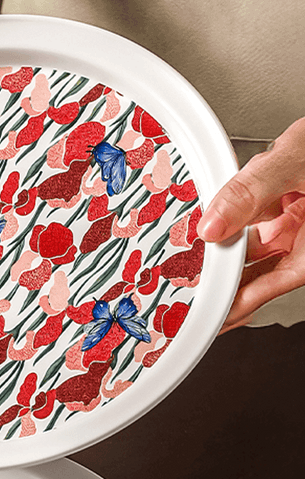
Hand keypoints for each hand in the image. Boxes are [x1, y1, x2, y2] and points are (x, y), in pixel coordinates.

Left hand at [198, 118, 304, 331]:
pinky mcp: (291, 209)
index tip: (206, 318)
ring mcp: (298, 226)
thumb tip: (213, 224)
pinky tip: (213, 222)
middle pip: (256, 273)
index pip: (266, 287)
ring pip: (252, 248)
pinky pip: (256, 223)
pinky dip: (234, 223)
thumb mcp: (296, 160)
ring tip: (189, 260)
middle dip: (222, 280)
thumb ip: (251, 191)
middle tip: (186, 294)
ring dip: (224, 248)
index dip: (234, 305)